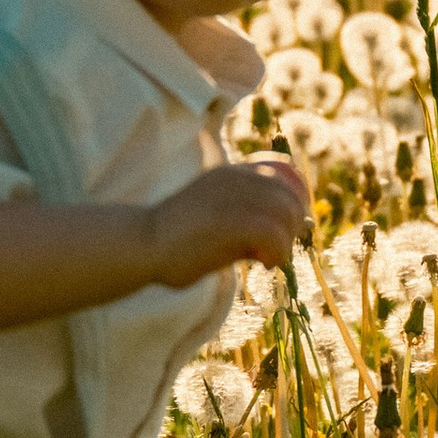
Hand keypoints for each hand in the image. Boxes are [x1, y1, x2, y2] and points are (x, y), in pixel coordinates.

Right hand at [148, 153, 309, 286]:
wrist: (142, 244)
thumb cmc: (178, 241)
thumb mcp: (219, 221)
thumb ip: (250, 223)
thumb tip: (293, 233)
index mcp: (231, 173)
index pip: (281, 175)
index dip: (295, 203)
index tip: (290, 229)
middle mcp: (235, 177)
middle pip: (289, 196)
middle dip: (294, 226)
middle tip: (280, 250)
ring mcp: (232, 196)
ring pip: (286, 213)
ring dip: (286, 242)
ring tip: (270, 259)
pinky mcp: (231, 220)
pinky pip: (274, 234)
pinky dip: (278, 252)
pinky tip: (265, 264)